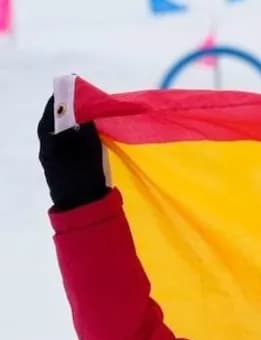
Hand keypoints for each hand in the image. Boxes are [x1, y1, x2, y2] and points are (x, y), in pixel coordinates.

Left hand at [37, 95, 109, 211]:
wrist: (82, 207)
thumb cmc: (85, 175)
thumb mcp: (89, 146)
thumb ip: (85, 125)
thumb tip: (83, 108)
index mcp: (49, 137)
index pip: (52, 107)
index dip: (65, 96)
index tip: (79, 88)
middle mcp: (46, 145)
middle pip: (55, 119)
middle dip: (71, 109)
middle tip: (89, 102)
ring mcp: (51, 157)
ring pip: (60, 132)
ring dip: (74, 123)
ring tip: (92, 117)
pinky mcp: (59, 167)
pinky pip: (65, 143)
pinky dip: (75, 135)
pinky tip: (89, 137)